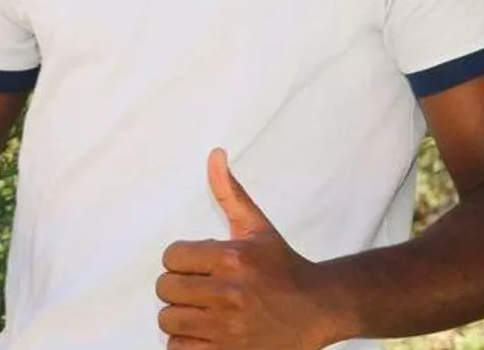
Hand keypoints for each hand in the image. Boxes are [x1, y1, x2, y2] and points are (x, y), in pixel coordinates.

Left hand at [156, 149, 346, 348]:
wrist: (317, 311)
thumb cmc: (283, 268)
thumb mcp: (258, 227)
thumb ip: (230, 192)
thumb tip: (214, 154)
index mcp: (232, 257)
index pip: (171, 256)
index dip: (181, 259)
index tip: (197, 265)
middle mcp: (229, 292)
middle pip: (165, 288)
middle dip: (178, 286)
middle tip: (198, 288)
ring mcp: (227, 327)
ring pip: (168, 319)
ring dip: (179, 315)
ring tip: (200, 310)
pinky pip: (178, 349)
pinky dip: (185, 342)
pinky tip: (203, 331)